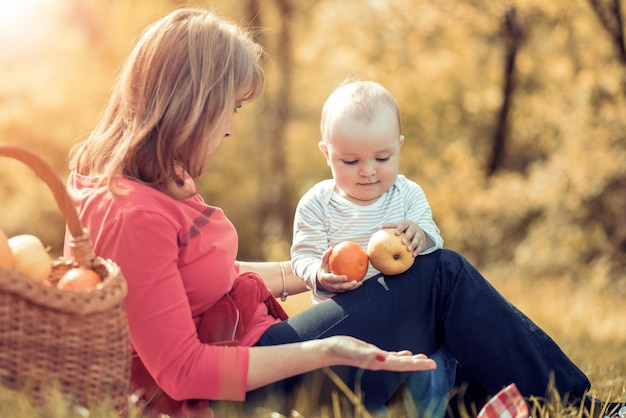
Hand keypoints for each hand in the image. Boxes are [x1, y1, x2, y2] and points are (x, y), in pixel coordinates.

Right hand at [316, 247, 361, 293]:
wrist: (319, 280)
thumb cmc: (323, 269)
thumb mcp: (322, 263)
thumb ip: (326, 256)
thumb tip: (331, 248)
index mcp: (325, 278)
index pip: (332, 279)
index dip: (338, 279)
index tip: (346, 277)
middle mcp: (329, 285)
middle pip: (339, 287)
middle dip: (347, 285)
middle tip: (355, 282)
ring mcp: (333, 289)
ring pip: (343, 289)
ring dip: (352, 288)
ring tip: (359, 283)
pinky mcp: (337, 291)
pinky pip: (346, 290)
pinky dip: (352, 288)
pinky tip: (359, 283)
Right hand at [321, 336, 435, 371]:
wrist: (329, 350)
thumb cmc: (340, 349)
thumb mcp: (354, 350)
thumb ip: (368, 355)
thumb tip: (384, 358)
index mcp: (378, 362)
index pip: (401, 364)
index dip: (417, 364)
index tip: (431, 364)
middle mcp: (379, 363)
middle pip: (403, 364)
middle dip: (418, 364)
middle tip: (434, 364)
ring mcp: (377, 359)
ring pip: (398, 361)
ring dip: (411, 361)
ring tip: (424, 360)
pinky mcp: (373, 354)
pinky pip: (391, 357)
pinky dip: (400, 356)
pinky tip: (406, 354)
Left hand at [383, 221, 428, 256]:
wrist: (417, 231)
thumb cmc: (404, 229)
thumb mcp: (399, 226)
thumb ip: (391, 226)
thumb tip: (382, 227)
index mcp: (407, 224)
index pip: (403, 225)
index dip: (400, 229)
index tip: (396, 233)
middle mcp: (414, 228)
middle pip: (411, 232)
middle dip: (407, 237)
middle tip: (403, 242)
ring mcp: (419, 235)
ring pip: (417, 239)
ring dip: (413, 244)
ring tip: (409, 250)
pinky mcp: (422, 241)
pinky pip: (420, 246)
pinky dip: (417, 250)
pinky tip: (413, 255)